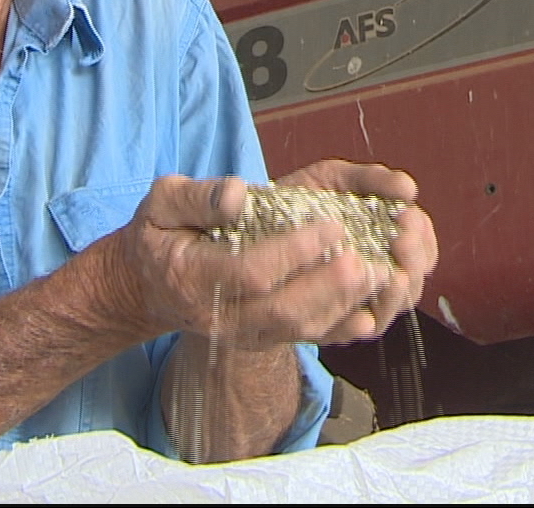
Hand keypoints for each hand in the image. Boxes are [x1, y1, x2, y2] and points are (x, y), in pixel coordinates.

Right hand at [105, 161, 437, 348]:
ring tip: (382, 274)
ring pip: (303, 330)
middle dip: (331, 285)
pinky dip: (346, 324)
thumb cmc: (160, 237)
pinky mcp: (265, 338)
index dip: (295, 253)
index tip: (331, 225)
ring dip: (347, 304)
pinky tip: (375, 304)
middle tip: (367, 257)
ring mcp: (246, 333)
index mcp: (194, 278)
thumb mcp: (161, 204)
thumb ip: (197, 197)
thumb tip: (239, 194)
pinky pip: (310, 338)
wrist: (151, 288)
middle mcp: (222, 317)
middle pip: (285, 311)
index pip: (252, 273)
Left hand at [277, 160, 438, 341]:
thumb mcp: (335, 180)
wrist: (249, 224)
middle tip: (399, 241)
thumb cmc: (300, 200)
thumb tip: (409, 188)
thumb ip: (372, 180)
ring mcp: (356, 298)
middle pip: (414, 279)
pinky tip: (363, 314)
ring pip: (392, 307)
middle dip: (413, 260)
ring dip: (395, 292)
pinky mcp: (330, 320)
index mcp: (387, 239)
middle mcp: (378, 272)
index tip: (405, 217)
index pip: (423, 247)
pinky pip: (355, 330)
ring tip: (386, 272)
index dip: (421, 235)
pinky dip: (363, 324)